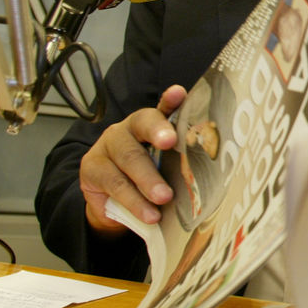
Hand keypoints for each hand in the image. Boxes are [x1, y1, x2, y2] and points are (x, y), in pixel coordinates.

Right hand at [79, 85, 186, 234]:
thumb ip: (181, 161)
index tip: (179, 93)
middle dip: (158, 133)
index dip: (170, 100)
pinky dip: (134, 201)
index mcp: (151, 123)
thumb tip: (214, 173)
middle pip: (142, 125)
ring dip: (148, 180)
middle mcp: (128, 128)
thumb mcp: (167, 168)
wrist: (112, 202)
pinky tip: (149, 214)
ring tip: (164, 198)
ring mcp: (108, 146)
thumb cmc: (148, 178)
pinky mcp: (92, 168)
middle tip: (171, 142)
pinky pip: (115, 184)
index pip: (162, 107)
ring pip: (129, 158)